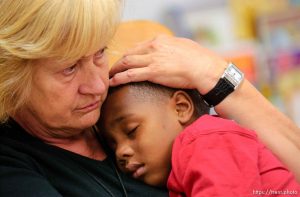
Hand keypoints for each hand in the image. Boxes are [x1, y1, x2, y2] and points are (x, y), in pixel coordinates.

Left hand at [109, 35, 226, 93]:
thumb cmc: (198, 58)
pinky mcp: (153, 72)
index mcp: (159, 41)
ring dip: (115, 70)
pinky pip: (130, 75)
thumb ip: (171, 48)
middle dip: (119, 62)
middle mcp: (153, 48)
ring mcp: (152, 59)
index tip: (125, 62)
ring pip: (126, 63)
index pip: (138, 47)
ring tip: (109, 76)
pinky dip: (119, 78)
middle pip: (129, 54)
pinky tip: (112, 82)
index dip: (129, 55)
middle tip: (113, 70)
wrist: (204, 67)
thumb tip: (170, 51)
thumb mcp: (182, 47)